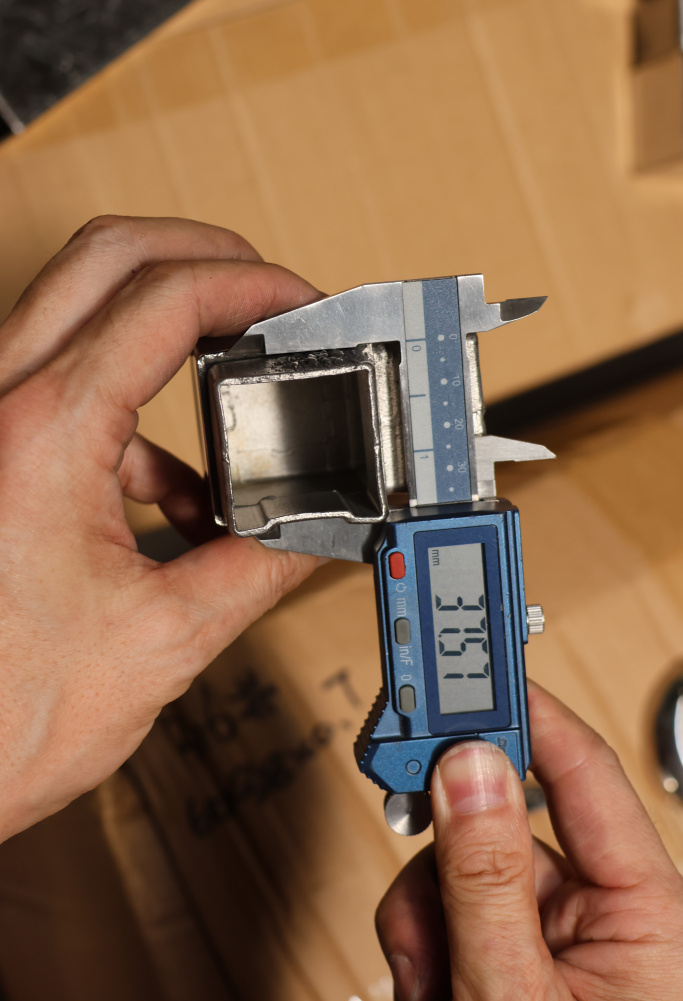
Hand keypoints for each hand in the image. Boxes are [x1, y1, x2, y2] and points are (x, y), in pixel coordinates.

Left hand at [0, 215, 322, 841]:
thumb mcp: (161, 640)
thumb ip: (260, 570)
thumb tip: (321, 534)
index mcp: (41, 435)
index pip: (164, 299)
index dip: (254, 286)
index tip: (307, 306)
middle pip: (108, 256)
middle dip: (206, 259)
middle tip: (271, 296)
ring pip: (84, 311)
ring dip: (171, 341)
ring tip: (240, 401)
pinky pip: (72, 394)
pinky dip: (140, 423)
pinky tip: (180, 500)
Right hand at [376, 681, 682, 1000]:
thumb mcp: (514, 998)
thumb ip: (487, 879)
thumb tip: (468, 769)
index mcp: (645, 912)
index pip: (583, 769)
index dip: (524, 710)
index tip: (469, 673)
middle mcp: (606, 915)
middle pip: (499, 823)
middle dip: (443, 861)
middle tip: (411, 866)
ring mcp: (558, 940)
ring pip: (462, 868)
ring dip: (425, 923)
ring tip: (431, 992)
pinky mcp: (519, 961)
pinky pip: (452, 913)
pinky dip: (425, 951)